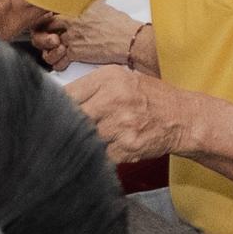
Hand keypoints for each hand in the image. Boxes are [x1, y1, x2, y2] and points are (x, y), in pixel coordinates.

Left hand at [45, 5, 144, 70]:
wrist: (129, 40)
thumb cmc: (121, 25)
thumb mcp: (102, 8)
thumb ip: (87, 8)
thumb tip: (85, 8)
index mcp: (76, 8)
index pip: (52, 11)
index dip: (49, 18)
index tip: (49, 22)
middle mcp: (71, 21)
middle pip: (46, 26)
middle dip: (44, 32)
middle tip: (48, 37)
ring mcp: (72, 37)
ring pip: (49, 45)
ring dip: (50, 50)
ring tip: (55, 52)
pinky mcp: (75, 52)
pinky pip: (59, 60)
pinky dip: (59, 64)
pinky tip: (63, 63)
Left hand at [62, 63, 197, 166]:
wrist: (182, 117)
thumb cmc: (150, 98)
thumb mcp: (121, 79)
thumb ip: (92, 87)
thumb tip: (59, 99)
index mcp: (109, 79)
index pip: (67, 93)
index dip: (55, 107)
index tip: (50, 114)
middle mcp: (114, 99)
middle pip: (72, 117)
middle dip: (65, 126)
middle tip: (61, 131)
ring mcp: (120, 125)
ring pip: (84, 138)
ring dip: (81, 142)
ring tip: (82, 141)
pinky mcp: (127, 147)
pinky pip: (99, 155)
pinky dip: (96, 155)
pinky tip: (99, 150)